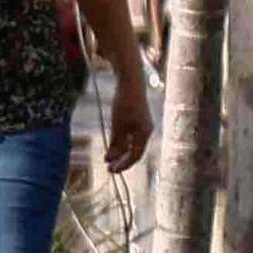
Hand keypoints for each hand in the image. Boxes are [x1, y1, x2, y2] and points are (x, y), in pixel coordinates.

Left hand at [101, 52, 154, 170]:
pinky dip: (121, 141)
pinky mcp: (137, 118)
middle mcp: (146, 131)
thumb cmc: (124, 104)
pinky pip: (130, 135)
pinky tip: (111, 144)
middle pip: (134, 151)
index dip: (123, 165)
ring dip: (119, 152)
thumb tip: (110, 159)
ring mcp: (142, 125)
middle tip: (108, 168)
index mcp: (144, 134)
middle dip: (121, 160)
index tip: (111, 171)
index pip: (135, 156)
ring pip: (131, 144)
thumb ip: (116, 143)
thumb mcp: (118, 125)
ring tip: (107, 158)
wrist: (130, 82)